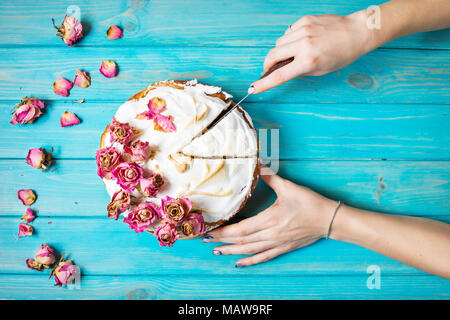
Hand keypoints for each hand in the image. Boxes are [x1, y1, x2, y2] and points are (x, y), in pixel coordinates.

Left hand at [203, 171, 337, 266]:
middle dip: (222, 241)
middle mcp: (271, 234)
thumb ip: (269, 177)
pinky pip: (263, 257)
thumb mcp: (288, 186)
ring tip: (216, 252)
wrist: (329, 219)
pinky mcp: (283, 248)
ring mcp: (277, 243)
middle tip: (206, 239)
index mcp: (271, 219)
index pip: (241, 229)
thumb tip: (257, 166)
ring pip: (249, 251)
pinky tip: (239, 264)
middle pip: (241, 241)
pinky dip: (250, 261)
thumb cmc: (310, 203)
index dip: (223, 231)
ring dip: (231, 252)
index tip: (210, 230)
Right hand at [251, 10, 372, 92]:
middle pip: (272, 55)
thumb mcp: (321, 69)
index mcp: (309, 61)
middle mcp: (304, 44)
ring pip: (279, 43)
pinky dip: (290, 39)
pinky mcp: (305, 20)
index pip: (280, 75)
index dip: (264, 84)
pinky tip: (300, 41)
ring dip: (280, 51)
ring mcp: (303, 30)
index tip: (254, 88)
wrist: (357, 32)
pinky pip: (288, 32)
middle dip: (267, 64)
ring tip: (292, 54)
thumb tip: (283, 69)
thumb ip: (300, 70)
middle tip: (269, 69)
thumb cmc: (343, 54)